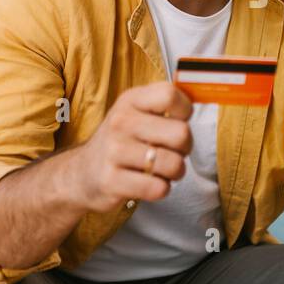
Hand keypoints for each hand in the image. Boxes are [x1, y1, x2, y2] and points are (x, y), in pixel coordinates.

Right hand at [70, 82, 192, 212]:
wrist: (82, 173)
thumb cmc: (121, 141)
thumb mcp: (135, 112)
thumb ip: (165, 103)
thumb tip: (202, 94)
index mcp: (130, 100)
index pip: (170, 95)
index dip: (184, 111)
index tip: (178, 121)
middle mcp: (120, 122)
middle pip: (181, 133)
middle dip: (185, 148)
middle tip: (173, 151)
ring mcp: (114, 152)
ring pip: (173, 164)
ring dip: (176, 172)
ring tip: (162, 170)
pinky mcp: (112, 181)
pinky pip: (158, 188)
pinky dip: (161, 189)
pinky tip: (149, 184)